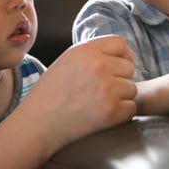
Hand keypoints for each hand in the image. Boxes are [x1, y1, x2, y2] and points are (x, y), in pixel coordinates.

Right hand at [21, 35, 136, 152]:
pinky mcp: (111, 111)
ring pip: (131, 89)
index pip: (120, 44)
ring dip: (121, 98)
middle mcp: (98, 65)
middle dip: (119, 79)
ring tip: (98, 104)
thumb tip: (119, 55)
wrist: (37, 124)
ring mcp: (106, 88)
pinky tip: (102, 115)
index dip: (123, 56)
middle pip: (129, 68)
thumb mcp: (67, 60)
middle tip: (101, 91)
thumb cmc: (49, 94)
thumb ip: (92, 54)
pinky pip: (131, 108)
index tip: (118, 68)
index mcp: (85, 50)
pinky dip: (121, 114)